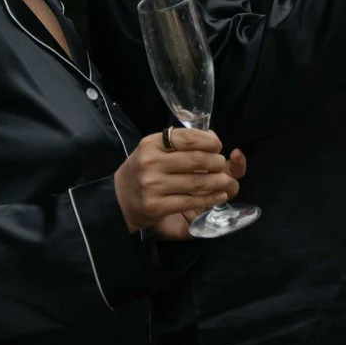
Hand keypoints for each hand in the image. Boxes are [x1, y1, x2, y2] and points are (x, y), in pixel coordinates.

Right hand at [113, 127, 243, 234]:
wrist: (119, 200)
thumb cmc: (144, 171)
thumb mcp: (156, 150)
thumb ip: (182, 144)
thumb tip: (213, 138)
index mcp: (152, 144)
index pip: (189, 138)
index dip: (210, 141)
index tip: (217, 146)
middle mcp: (150, 162)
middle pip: (197, 160)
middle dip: (216, 162)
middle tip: (222, 165)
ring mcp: (152, 185)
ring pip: (197, 182)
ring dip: (218, 181)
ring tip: (225, 180)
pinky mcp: (156, 206)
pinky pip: (191, 201)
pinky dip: (210, 198)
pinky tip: (220, 195)